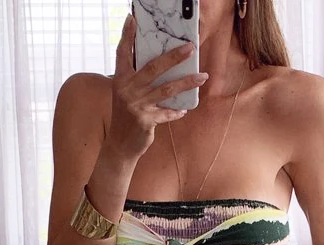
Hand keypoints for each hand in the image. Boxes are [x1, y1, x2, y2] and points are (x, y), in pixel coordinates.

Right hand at [107, 14, 207, 162]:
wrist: (120, 145)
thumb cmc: (125, 117)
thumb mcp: (125, 95)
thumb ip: (136, 80)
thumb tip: (159, 64)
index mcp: (120, 80)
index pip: (122, 53)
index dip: (127, 35)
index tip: (132, 19)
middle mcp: (127, 90)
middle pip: (153, 67)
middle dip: (174, 56)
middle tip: (191, 47)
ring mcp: (137, 106)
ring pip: (167, 89)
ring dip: (187, 82)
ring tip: (203, 76)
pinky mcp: (146, 121)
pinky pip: (167, 113)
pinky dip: (177, 111)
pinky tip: (184, 109)